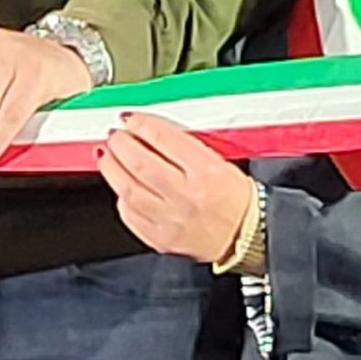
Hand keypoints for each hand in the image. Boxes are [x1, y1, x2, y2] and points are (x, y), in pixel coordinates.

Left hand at [99, 112, 255, 264]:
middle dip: (120, 144)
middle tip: (115, 136)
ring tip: (107, 156)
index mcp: (206, 172)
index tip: (131, 120)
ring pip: (128, 189)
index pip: (162, 138)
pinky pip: (130, 216)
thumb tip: (150, 132)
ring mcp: (171, 220)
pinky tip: (121, 188)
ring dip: (111, 168)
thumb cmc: (239, 200)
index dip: (140, 124)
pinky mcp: (162, 239)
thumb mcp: (220, 162)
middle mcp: (187, 195)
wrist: (253, 237)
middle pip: (139, 162)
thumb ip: (183, 146)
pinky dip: (121, 199)